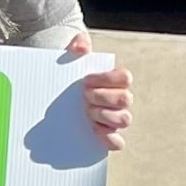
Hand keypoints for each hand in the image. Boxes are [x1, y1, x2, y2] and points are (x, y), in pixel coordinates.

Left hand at [66, 35, 132, 151]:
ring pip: (124, 120)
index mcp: (116, 80)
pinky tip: (93, 131)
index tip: (85, 80)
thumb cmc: (72, 71)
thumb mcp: (72, 54)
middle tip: (84, 96)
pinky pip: (118, 142)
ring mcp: (115, 118)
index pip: (124, 78)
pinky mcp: (106, 135)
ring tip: (87, 112)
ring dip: (105, 116)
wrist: (60, 89)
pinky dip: (109, 139)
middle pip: (125, 99)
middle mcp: (120, 100)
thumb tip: (81, 47)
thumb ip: (78, 43)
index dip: (107, 79)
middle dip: (103, 97)